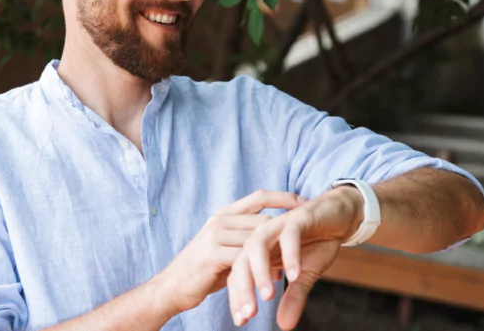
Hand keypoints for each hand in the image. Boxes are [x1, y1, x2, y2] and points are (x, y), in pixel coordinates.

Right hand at [158, 190, 306, 314]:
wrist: (171, 287)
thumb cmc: (203, 271)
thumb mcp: (226, 250)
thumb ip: (247, 243)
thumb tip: (279, 250)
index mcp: (223, 214)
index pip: (260, 196)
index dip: (285, 197)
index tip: (307, 202)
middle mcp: (219, 220)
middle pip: (263, 219)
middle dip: (286, 229)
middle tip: (311, 235)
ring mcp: (215, 235)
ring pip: (258, 238)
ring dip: (277, 251)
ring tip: (297, 261)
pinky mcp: (213, 254)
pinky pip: (246, 257)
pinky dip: (263, 266)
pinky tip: (276, 277)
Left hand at [227, 187, 362, 328]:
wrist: (338, 216)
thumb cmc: (317, 243)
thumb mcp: (305, 275)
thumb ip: (293, 297)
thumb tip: (284, 326)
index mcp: (259, 251)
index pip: (240, 275)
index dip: (239, 298)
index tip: (241, 320)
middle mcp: (262, 237)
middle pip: (242, 261)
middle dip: (243, 289)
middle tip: (248, 314)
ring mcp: (277, 225)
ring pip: (258, 246)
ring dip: (260, 271)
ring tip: (267, 296)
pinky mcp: (297, 218)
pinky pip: (289, 236)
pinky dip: (290, 255)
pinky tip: (294, 274)